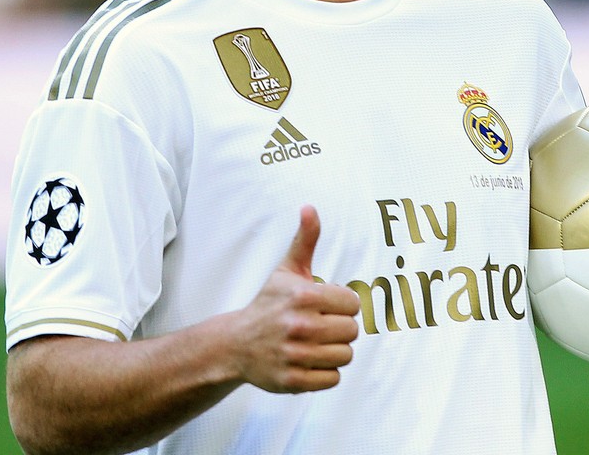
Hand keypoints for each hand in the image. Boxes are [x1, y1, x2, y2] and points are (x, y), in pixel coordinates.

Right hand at [229, 205, 361, 391]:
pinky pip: (332, 379)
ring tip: (314, 344)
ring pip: (345, 356)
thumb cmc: (268, 305)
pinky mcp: (292, 381)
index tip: (324, 307)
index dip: (341, 306)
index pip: (353, 304)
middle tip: (319, 327)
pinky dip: (324, 373)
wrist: (235, 344)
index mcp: (303, 297)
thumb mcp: (286, 271)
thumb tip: (310, 208)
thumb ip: (304, 240)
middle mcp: (299, 326)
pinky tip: (308, 361)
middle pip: (352, 332)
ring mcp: (295, 355)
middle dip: (338, 329)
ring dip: (333, 351)